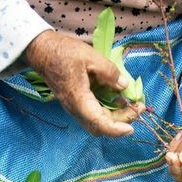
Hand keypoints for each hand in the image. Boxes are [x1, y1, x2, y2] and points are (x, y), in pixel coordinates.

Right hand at [24, 30, 144, 136]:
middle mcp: (76, 109)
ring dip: (117, 116)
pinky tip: (119, 97)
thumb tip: (124, 86)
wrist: (42, 51)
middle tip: (139, 107)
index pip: (99, 124)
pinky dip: (109, 109)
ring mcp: (76, 107)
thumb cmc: (63, 53)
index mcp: (79, 100)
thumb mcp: (90, 57)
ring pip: (99, 121)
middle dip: (123, 121)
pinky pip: (95, 113)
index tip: (131, 128)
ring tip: (133, 103)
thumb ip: (109, 72)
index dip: (116, 130)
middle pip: (101, 126)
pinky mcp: (77, 102)